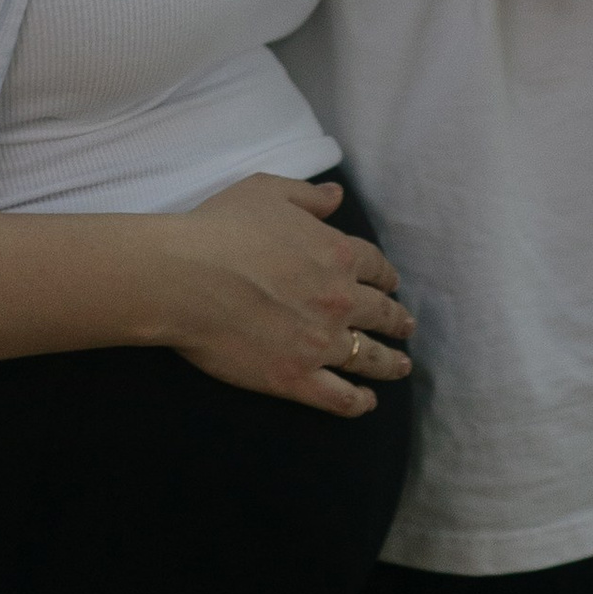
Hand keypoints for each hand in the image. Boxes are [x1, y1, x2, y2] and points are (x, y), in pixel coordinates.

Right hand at [150, 175, 414, 415]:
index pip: (375, 266)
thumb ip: (309, 196)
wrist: (186, 277)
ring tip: (401, 366)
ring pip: (369, 357)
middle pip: (381, 313)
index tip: (389, 284)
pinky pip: (339, 397)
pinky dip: (359, 402)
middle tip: (406, 327)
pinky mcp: (296, 378)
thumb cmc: (222, 228)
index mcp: (338, 254)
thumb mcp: (268, 191)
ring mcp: (321, 343)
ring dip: (391, 363)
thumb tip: (338, 196)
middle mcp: (340, 300)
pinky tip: (368, 402)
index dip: (385, 276)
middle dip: (397, 320)